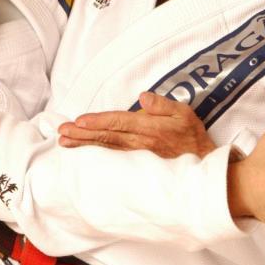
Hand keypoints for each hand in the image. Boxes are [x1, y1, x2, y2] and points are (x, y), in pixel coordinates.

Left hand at [58, 92, 216, 157]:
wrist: (202, 167)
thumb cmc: (192, 137)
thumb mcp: (184, 113)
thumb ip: (162, 104)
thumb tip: (142, 97)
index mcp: (149, 128)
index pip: (119, 123)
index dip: (98, 122)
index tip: (79, 121)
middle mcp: (139, 143)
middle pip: (106, 137)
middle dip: (82, 134)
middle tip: (61, 132)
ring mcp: (136, 155)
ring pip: (105, 148)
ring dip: (83, 145)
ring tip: (64, 142)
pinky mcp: (135, 164)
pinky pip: (111, 158)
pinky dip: (94, 155)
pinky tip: (82, 153)